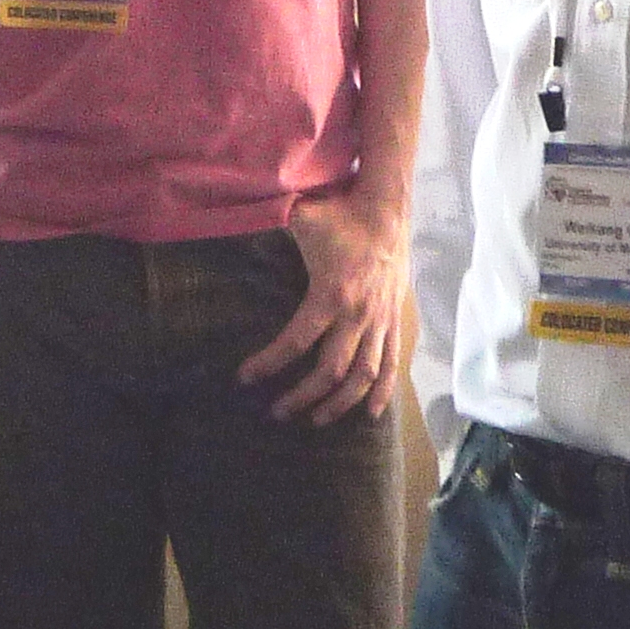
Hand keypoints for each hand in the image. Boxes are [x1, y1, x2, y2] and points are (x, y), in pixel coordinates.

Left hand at [236, 184, 407, 424]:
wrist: (388, 209)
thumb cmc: (341, 212)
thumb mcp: (301, 216)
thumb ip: (269, 222)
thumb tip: (235, 214)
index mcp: (331, 294)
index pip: (296, 341)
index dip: (269, 363)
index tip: (245, 378)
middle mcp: (358, 315)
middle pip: (329, 371)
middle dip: (301, 397)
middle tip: (276, 413)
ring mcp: (380, 321)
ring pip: (363, 377)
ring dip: (339, 404)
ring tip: (316, 420)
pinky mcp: (395, 321)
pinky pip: (392, 364)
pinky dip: (383, 392)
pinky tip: (371, 414)